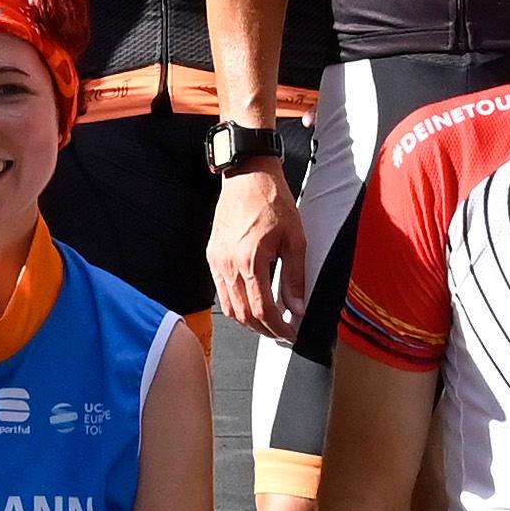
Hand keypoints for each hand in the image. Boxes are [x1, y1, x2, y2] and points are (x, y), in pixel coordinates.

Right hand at [207, 165, 307, 334]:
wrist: (248, 176)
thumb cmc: (271, 200)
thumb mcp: (294, 239)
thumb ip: (295, 277)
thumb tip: (297, 307)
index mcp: (251, 260)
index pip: (262, 310)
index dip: (278, 328)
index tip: (290, 334)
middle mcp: (229, 265)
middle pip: (243, 315)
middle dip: (264, 330)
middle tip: (282, 334)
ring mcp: (217, 262)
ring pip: (229, 308)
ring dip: (248, 322)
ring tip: (268, 323)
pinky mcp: (212, 257)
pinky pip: (221, 292)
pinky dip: (236, 305)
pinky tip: (251, 304)